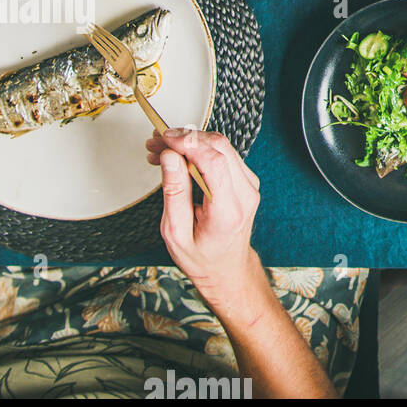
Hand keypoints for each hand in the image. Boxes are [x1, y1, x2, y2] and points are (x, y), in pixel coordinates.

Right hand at [149, 128, 265, 320]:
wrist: (227, 268)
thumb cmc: (201, 257)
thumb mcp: (175, 232)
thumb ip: (174, 192)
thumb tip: (169, 157)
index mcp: (228, 210)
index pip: (215, 162)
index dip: (188, 144)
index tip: (165, 138)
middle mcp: (245, 193)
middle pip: (220, 148)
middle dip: (185, 138)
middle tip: (156, 141)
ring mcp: (249, 185)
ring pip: (222, 146)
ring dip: (191, 142)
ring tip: (160, 148)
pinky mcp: (246, 180)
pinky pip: (224, 155)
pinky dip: (200, 150)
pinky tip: (177, 155)